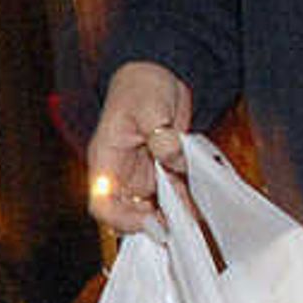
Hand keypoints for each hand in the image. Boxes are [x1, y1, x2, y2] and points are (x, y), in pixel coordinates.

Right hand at [86, 62, 192, 233]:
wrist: (157, 74)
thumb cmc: (141, 86)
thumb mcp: (149, 105)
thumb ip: (161, 134)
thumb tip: (173, 156)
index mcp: (106, 160)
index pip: (102, 203)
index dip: (121, 219)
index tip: (149, 221)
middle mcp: (122, 174)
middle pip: (128, 214)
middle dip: (151, 224)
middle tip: (177, 227)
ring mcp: (142, 175)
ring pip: (153, 209)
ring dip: (172, 217)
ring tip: (193, 219)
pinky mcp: (162, 172)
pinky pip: (172, 196)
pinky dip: (185, 204)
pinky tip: (199, 206)